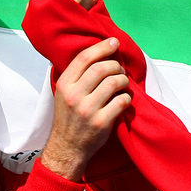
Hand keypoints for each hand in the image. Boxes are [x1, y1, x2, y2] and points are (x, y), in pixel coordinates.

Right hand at [40, 37, 130, 180]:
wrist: (67, 148)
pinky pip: (122, 101)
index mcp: (64, 85)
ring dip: (124, 80)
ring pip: (114, 82)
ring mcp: (88, 110)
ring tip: (123, 84)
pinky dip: (127, 98)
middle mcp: (74, 95)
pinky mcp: (102, 122)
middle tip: (120, 70)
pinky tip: (124, 100)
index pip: (84, 58)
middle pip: (102, 68)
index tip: (114, 42)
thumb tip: (98, 52)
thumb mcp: (63, 93)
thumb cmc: (68, 118)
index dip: (102, 47)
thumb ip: (76, 75)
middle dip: (116, 66)